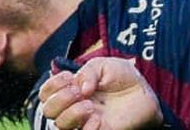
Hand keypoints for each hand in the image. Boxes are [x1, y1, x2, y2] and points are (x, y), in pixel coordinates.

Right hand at [39, 59, 162, 129]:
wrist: (144, 92)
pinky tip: (98, 118)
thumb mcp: (104, 66)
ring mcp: (84, 121)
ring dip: (71, 114)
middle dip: (60, 99)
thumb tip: (79, 88)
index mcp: (71, 90)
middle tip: (79, 92)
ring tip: (89, 106)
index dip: (52, 85)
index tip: (69, 77)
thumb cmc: (122, 78)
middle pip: (49, 111)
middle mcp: (73, 107)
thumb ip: (88, 72)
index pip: (46, 94)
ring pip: (60, 126)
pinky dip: (87, 127)